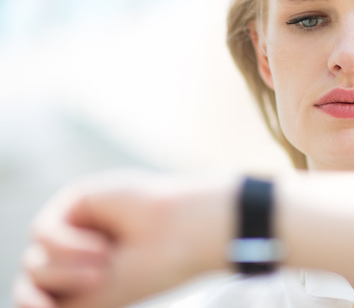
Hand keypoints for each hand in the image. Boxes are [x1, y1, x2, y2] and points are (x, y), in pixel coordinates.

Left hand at [14, 170, 238, 307]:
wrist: (183, 234)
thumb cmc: (152, 268)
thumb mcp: (97, 300)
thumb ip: (53, 304)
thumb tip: (23, 301)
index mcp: (85, 280)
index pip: (36, 295)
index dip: (32, 303)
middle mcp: (77, 255)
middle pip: (33, 278)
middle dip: (63, 283)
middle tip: (104, 277)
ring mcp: (75, 228)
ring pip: (35, 259)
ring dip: (67, 269)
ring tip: (106, 262)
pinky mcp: (76, 202)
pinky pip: (43, 231)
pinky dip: (67, 245)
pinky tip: (102, 245)